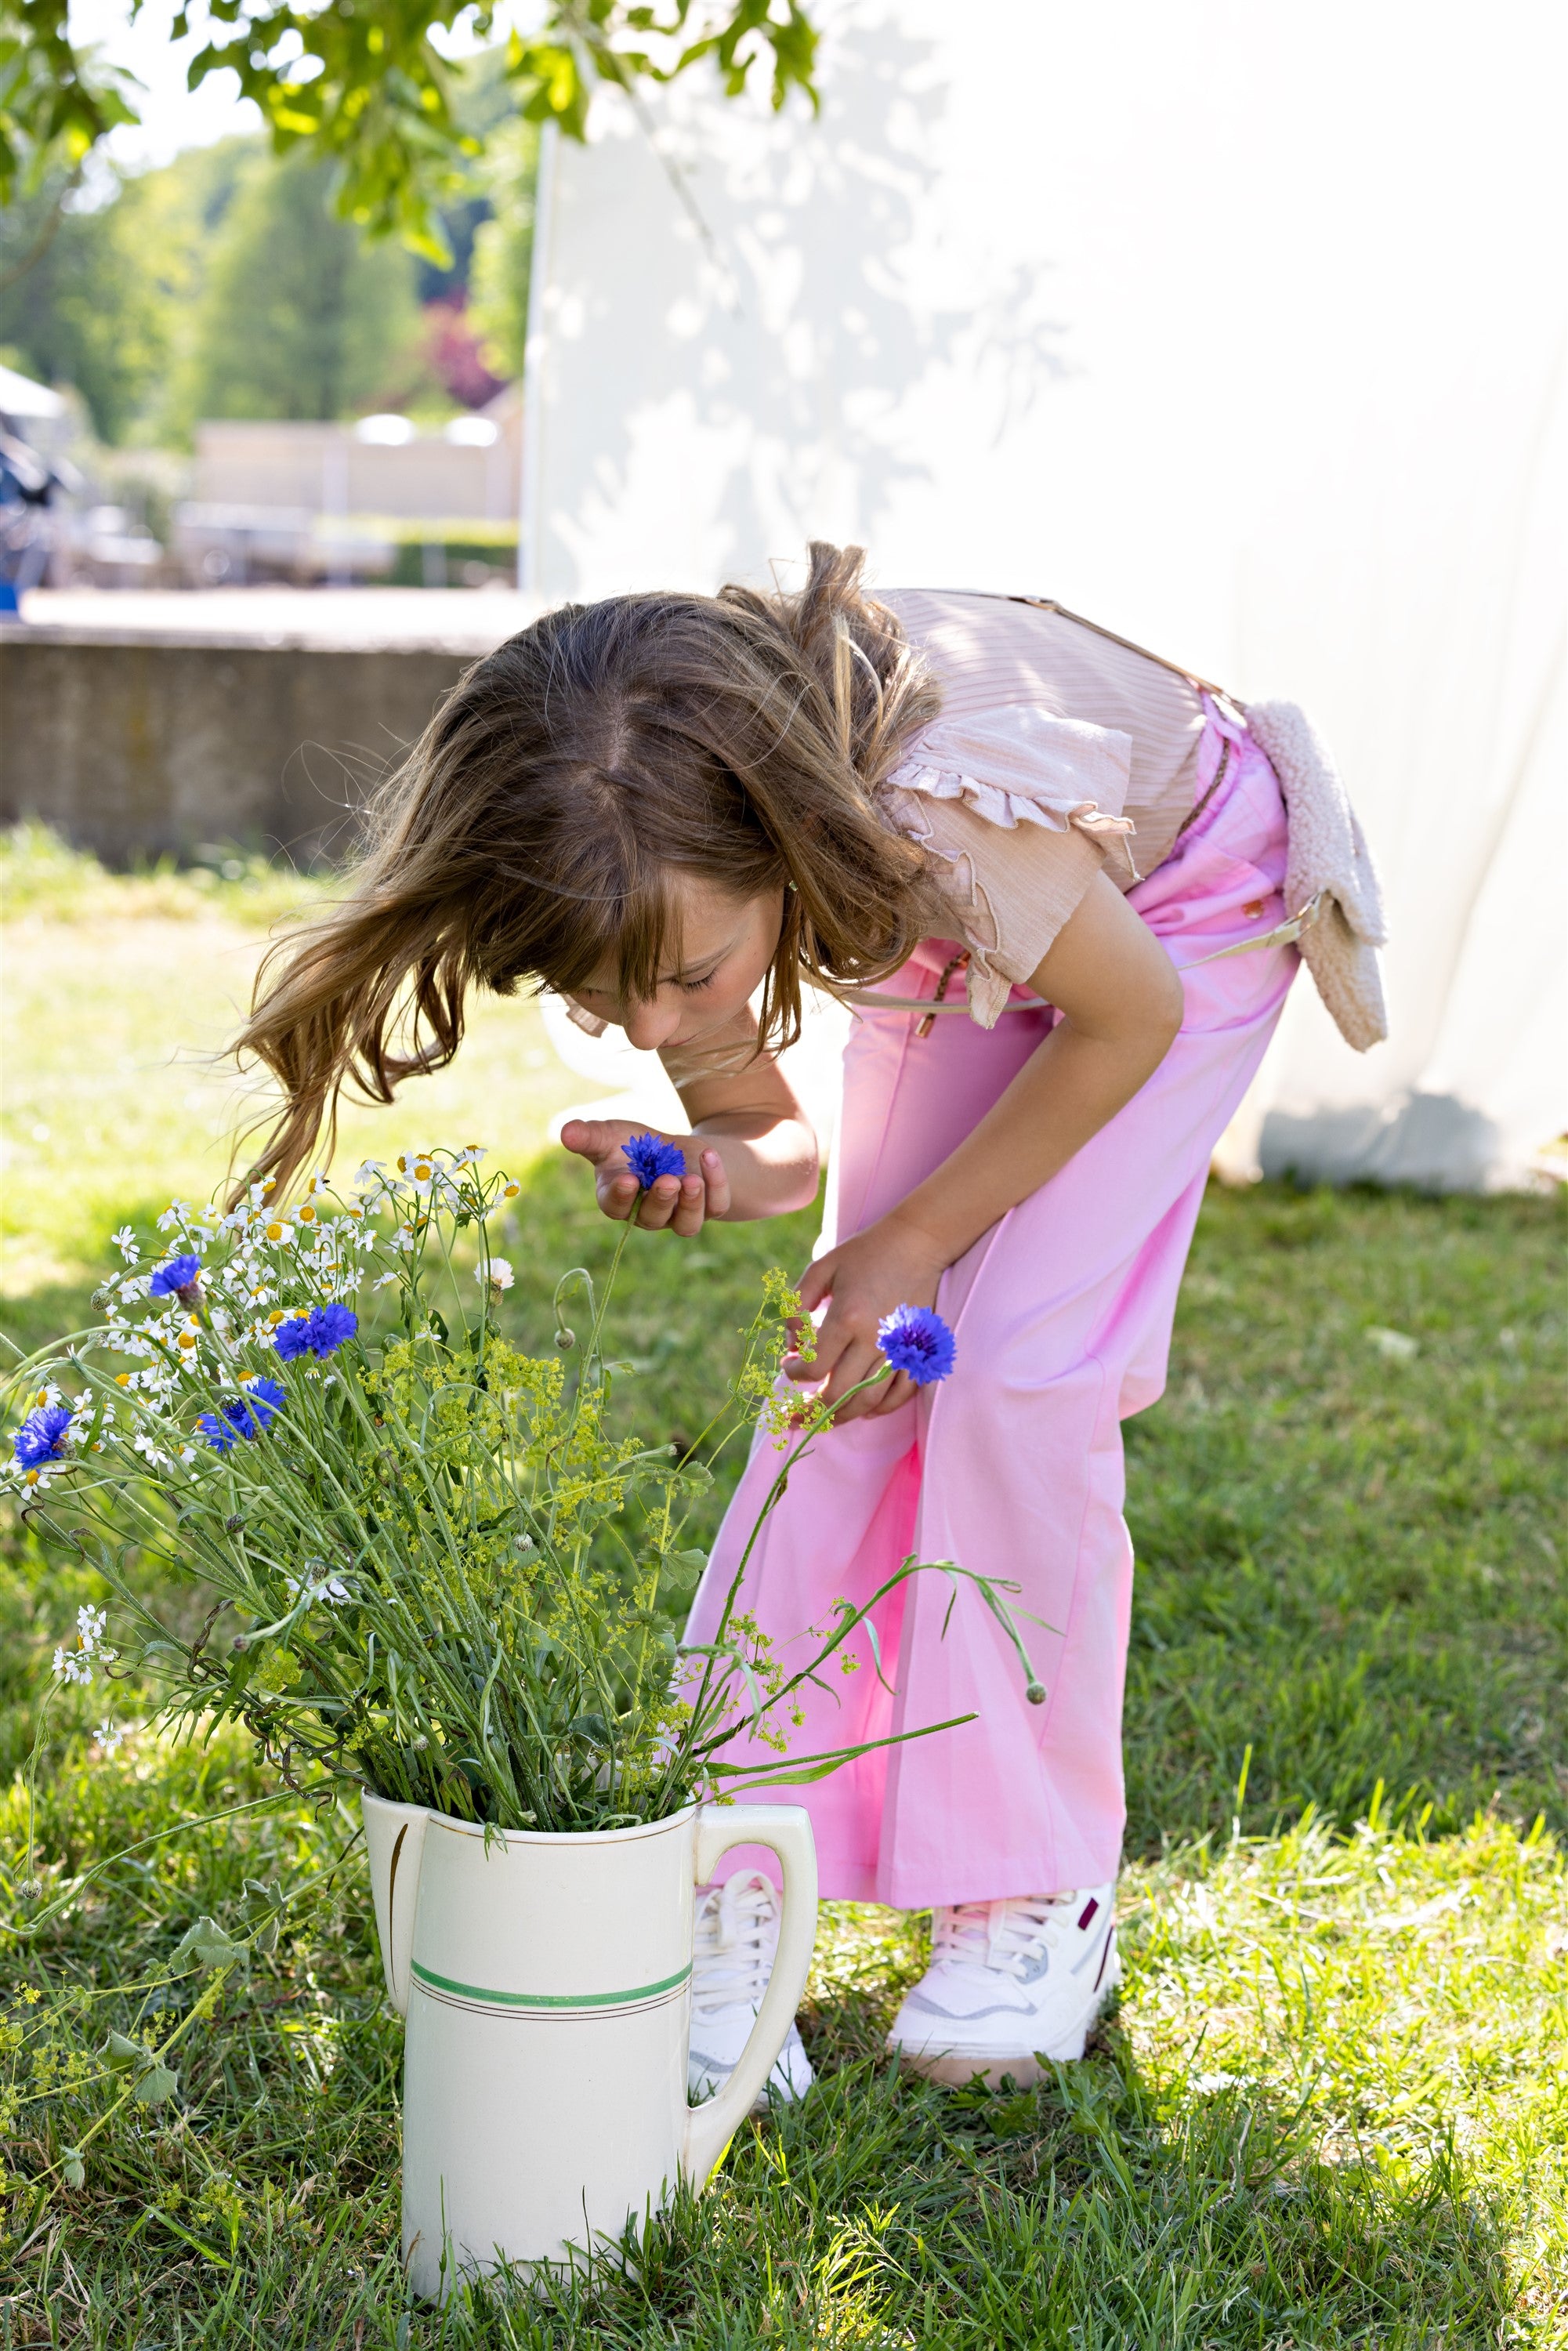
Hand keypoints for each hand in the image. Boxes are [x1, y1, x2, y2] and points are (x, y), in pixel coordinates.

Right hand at [559, 1120, 730, 1234]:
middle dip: (660, 1200)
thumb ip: (587, 1136)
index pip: (616, 1207)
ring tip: (691, 1180)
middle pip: (653, 1218)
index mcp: (619, 1199)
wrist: (672, 1149)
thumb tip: (565, 1131)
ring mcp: (679, 1214)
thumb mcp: (609, 1136)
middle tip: (668, 1180)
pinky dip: (716, 1183)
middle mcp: (648, 1213)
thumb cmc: (632, 1146)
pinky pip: (715, 1205)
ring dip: (690, 1204)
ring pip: (686, 1224)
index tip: (628, 1179)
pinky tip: (709, 1156)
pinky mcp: (707, 1207)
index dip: (622, 1197)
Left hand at [786, 1214, 949, 1422]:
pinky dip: (882, 1408)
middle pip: (839, 1394)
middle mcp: (875, 1339)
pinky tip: (864, 1411)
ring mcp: (899, 1348)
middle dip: (811, 1411)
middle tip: (795, 1415)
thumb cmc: (865, 1253)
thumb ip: (797, 1305)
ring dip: (843, 1416)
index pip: (814, 1368)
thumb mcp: (821, 1268)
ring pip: (870, 1401)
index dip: (794, 1374)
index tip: (789, 1367)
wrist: (917, 1243)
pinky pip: (902, 1393)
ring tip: (825, 1418)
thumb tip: (794, 1346)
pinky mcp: (918, 1350)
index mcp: (847, 1317)